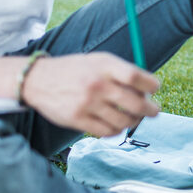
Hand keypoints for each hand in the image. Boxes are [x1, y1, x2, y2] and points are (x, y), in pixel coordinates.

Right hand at [22, 53, 160, 136]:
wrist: (38, 80)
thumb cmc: (77, 70)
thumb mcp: (99, 60)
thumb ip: (123, 71)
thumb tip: (149, 90)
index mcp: (104, 66)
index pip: (136, 77)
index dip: (151, 84)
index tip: (154, 88)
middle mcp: (96, 85)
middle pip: (135, 103)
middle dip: (151, 109)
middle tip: (154, 110)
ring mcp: (86, 104)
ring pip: (124, 120)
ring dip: (135, 121)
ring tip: (135, 118)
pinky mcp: (77, 120)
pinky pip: (107, 131)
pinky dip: (117, 130)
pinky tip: (118, 125)